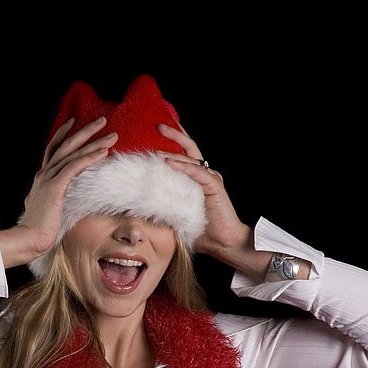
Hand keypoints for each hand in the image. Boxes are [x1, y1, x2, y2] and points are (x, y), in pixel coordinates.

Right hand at [17, 116, 118, 255]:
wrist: (29, 238)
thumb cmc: (40, 229)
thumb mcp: (47, 207)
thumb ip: (54, 197)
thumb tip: (62, 197)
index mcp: (42, 177)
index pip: (53, 149)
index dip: (64, 134)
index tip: (74, 121)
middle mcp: (44, 174)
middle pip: (66, 145)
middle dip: (85, 131)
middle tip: (102, 120)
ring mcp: (49, 179)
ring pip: (74, 154)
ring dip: (94, 142)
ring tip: (112, 135)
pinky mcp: (55, 187)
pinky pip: (75, 167)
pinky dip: (90, 158)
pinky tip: (103, 152)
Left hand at [155, 123, 249, 255]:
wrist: (224, 242)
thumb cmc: (203, 231)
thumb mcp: (178, 215)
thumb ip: (165, 206)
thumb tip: (142, 206)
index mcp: (198, 179)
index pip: (186, 155)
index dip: (174, 142)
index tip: (158, 132)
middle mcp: (206, 175)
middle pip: (190, 149)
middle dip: (175, 135)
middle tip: (158, 126)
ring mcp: (211, 179)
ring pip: (191, 159)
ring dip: (173, 153)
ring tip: (156, 149)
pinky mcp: (214, 187)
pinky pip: (197, 173)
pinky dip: (182, 166)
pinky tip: (168, 163)